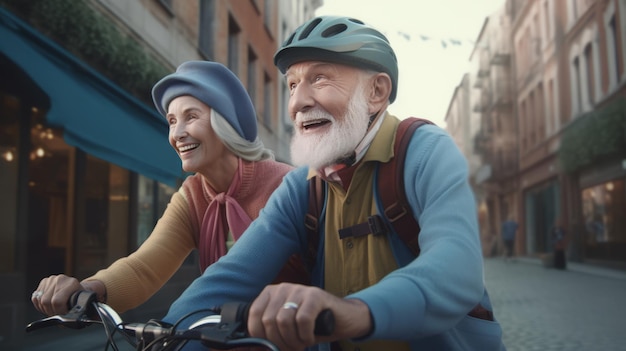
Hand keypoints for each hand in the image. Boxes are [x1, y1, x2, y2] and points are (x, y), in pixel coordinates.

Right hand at [31, 275, 104, 315]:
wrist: (77, 289)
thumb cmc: (80, 298)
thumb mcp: (83, 303)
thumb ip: (79, 311)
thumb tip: (76, 321)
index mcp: (72, 283)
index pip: (57, 301)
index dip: (58, 312)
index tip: (63, 315)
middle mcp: (60, 279)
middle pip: (46, 302)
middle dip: (51, 312)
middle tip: (58, 314)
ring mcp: (51, 279)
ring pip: (40, 300)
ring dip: (45, 309)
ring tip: (55, 309)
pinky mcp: (44, 282)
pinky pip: (35, 297)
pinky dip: (40, 305)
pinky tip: (49, 305)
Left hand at [247, 283, 371, 350]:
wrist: (344, 319)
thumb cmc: (313, 325)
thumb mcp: (287, 328)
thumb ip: (271, 333)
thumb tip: (256, 348)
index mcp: (271, 293)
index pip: (254, 315)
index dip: (261, 337)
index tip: (273, 347)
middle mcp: (283, 287)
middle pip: (269, 321)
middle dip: (279, 342)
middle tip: (291, 348)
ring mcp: (300, 289)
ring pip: (284, 321)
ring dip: (293, 340)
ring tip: (301, 343)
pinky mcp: (316, 295)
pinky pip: (302, 320)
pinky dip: (305, 335)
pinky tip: (310, 337)